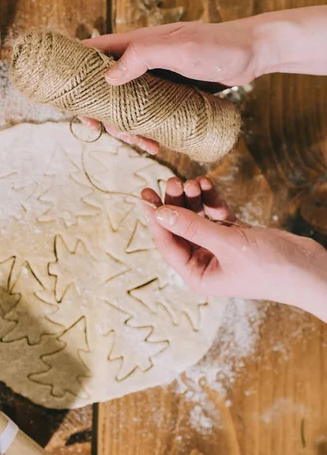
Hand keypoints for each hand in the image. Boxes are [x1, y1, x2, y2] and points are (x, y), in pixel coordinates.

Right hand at [80, 19, 261, 153]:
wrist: (254, 54)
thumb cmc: (219, 46)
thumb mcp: (181, 49)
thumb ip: (144, 56)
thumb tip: (108, 78)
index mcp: (135, 43)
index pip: (92, 53)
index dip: (77, 76)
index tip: (73, 102)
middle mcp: (138, 61)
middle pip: (104, 89)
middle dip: (103, 114)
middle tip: (110, 133)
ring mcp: (152, 79)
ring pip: (125, 107)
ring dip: (127, 129)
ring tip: (144, 147)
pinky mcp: (166, 94)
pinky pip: (146, 116)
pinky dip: (146, 132)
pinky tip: (156, 145)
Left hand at [141, 176, 326, 321]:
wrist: (313, 270)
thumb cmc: (272, 267)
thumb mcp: (228, 244)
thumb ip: (193, 227)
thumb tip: (160, 212)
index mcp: (196, 274)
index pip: (167, 243)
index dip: (155, 218)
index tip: (146, 195)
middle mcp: (204, 262)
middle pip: (179, 228)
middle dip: (175, 204)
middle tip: (172, 181)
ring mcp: (219, 248)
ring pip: (196, 218)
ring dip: (193, 199)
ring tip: (192, 181)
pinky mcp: (234, 235)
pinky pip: (215, 213)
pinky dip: (211, 199)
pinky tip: (206, 184)